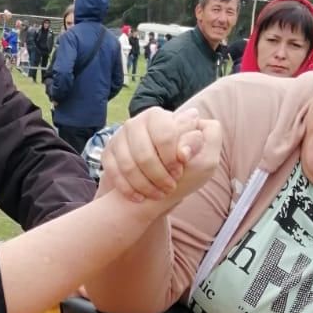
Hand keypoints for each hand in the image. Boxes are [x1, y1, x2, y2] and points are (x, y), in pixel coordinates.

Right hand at [101, 108, 220, 205]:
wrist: (156, 181)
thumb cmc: (183, 166)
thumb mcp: (203, 155)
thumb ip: (204, 138)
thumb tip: (194, 121)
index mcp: (158, 116)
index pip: (164, 135)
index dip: (173, 158)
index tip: (179, 173)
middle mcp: (135, 123)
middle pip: (144, 154)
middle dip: (159, 176)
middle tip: (169, 187)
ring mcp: (118, 138)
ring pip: (128, 166)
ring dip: (145, 185)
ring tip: (158, 194)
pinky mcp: (108, 154)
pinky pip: (114, 174)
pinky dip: (128, 189)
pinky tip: (140, 197)